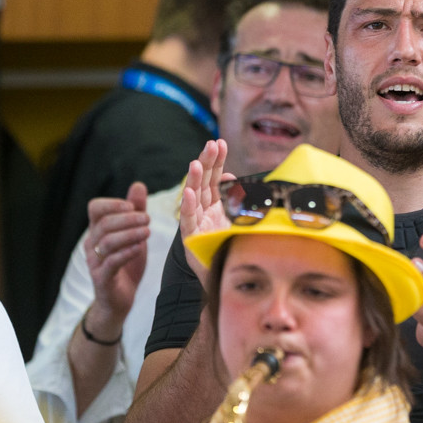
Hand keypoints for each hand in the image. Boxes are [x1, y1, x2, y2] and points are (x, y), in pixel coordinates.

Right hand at [85, 181, 149, 323]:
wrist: (119, 300)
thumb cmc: (126, 263)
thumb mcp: (133, 234)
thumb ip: (135, 211)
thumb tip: (138, 185)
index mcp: (97, 230)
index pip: (95, 208)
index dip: (112, 203)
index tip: (132, 205)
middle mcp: (92, 244)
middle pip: (103, 223)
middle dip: (127, 219)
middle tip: (147, 219)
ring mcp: (95, 262)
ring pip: (107, 242)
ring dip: (129, 234)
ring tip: (148, 232)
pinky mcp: (102, 279)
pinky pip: (111, 263)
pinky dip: (126, 253)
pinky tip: (140, 248)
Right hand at [178, 139, 234, 285]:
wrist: (221, 280)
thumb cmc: (227, 248)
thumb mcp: (235, 219)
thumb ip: (233, 198)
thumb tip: (233, 177)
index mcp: (213, 206)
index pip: (214, 179)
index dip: (216, 161)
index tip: (220, 143)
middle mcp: (202, 212)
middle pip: (203, 183)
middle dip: (207, 163)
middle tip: (212, 144)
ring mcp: (196, 225)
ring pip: (193, 199)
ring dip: (193, 180)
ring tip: (195, 163)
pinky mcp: (191, 241)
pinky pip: (188, 222)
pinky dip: (187, 207)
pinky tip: (187, 193)